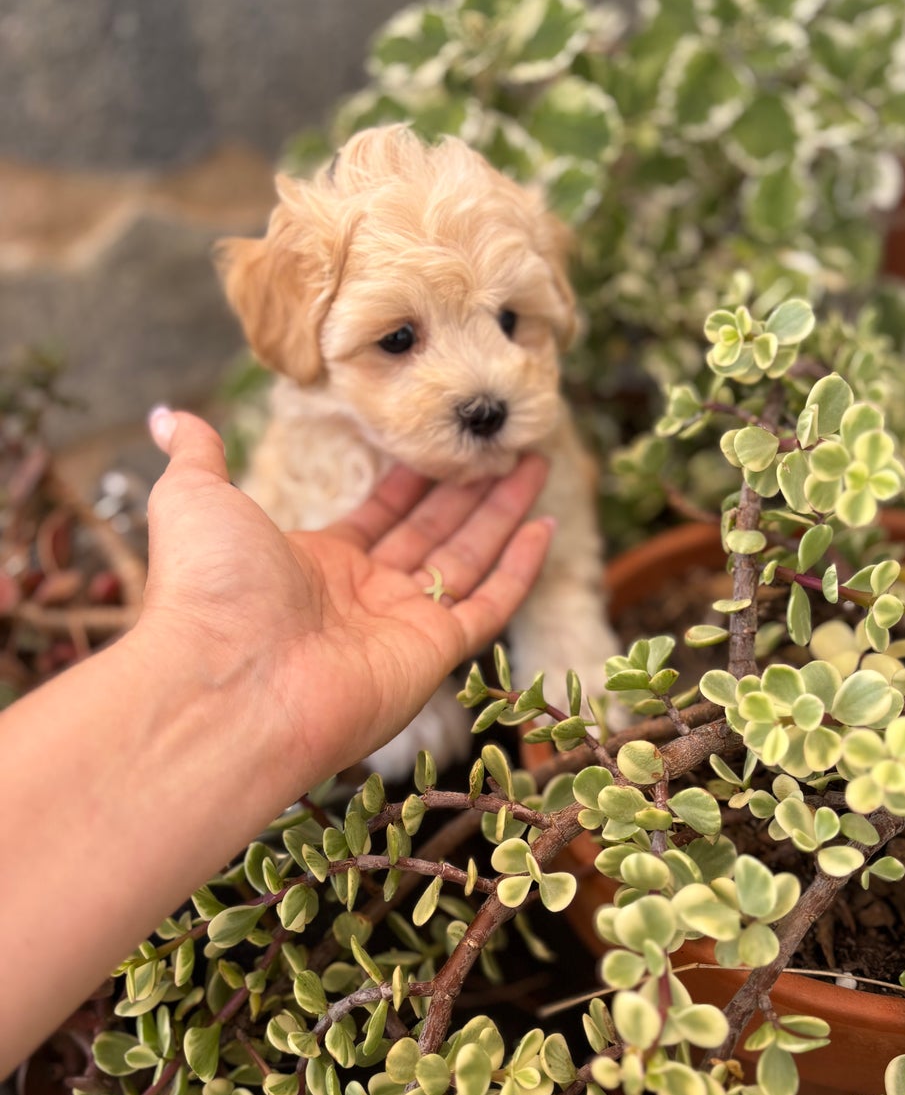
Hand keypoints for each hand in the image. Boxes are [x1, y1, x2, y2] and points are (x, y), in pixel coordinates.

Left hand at [138, 409, 552, 778]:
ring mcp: (402, 625)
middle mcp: (364, 597)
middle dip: (469, 488)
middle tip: (503, 442)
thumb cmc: (209, 590)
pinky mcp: (435, 651)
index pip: (378, 515)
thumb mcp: (194, 499)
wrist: (229, 679)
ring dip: (502, 511)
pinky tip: (544, 525)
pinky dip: (520, 568)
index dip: (412, 478)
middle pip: (432, 531)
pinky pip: (490, 605)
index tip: (441, 441)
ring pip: (468, 558)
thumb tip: (170, 415)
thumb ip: (197, 455)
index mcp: (316, 564)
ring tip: (535, 460)